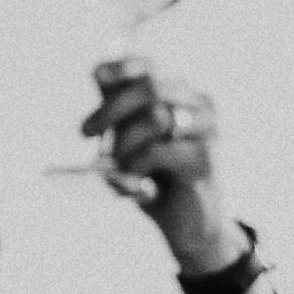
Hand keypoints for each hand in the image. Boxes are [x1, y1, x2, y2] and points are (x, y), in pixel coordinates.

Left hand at [83, 59, 247, 274]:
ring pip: (155, 116)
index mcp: (181, 94)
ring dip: (125, 141)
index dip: (120, 68)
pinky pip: (158, 151)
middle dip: (111, 109)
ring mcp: (207, 131)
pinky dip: (136, 164)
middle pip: (151, 86)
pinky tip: (136, 180)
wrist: (189, 226)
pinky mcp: (205, 160)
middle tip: (86, 132)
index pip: (149, 66)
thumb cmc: (158, 179)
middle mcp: (199, 105)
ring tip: (119, 164)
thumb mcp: (130, 140)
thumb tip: (98, 73)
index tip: (95, 77)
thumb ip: (118, 110)